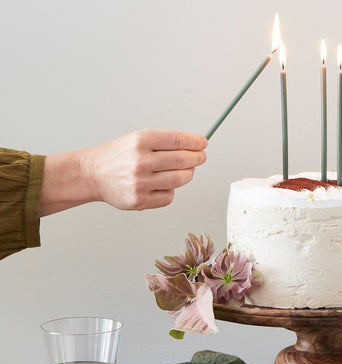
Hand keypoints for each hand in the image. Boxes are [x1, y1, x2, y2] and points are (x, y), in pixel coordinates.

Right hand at [39, 129, 207, 215]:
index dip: (195, 142)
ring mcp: (140, 182)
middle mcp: (141, 161)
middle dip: (197, 159)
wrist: (92, 175)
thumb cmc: (117, 157)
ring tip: (186, 171)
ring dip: (187, 175)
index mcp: (141, 141)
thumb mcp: (137, 140)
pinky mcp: (140, 200)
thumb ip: (164, 144)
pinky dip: (171, 191)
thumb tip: (194, 148)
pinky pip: (169, 197)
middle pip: (182, 160)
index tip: (203, 143)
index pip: (177, 140)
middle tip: (201, 157)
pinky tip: (164, 185)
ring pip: (179, 180)